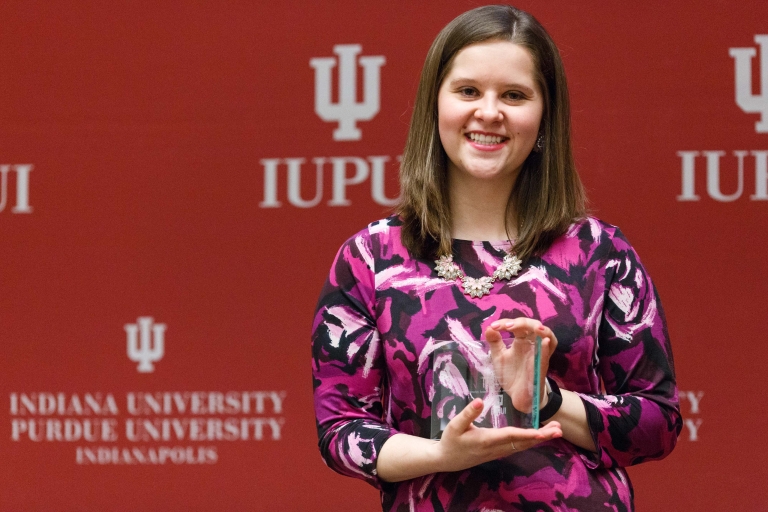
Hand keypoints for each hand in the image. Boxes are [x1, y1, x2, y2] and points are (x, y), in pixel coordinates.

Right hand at [432, 398, 561, 472]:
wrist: (447, 459)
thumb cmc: (451, 440)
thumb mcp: (455, 425)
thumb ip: (468, 413)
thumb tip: (480, 401)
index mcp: (487, 440)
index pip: (511, 436)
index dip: (527, 434)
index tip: (542, 432)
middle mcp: (496, 448)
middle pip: (523, 443)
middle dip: (542, 437)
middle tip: (559, 429)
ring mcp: (499, 452)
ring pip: (523, 446)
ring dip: (540, 439)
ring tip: (555, 430)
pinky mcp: (499, 452)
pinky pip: (519, 447)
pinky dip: (532, 441)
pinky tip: (540, 435)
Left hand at [485, 318, 558, 410]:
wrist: (517, 397)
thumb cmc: (511, 374)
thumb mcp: (499, 356)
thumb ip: (494, 342)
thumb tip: (488, 327)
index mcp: (521, 341)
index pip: (517, 325)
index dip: (505, 322)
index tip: (493, 327)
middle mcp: (532, 345)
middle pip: (533, 326)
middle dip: (522, 322)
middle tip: (507, 326)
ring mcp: (538, 355)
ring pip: (548, 336)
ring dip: (543, 330)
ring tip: (536, 327)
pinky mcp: (541, 368)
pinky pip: (546, 356)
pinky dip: (546, 348)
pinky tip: (544, 341)